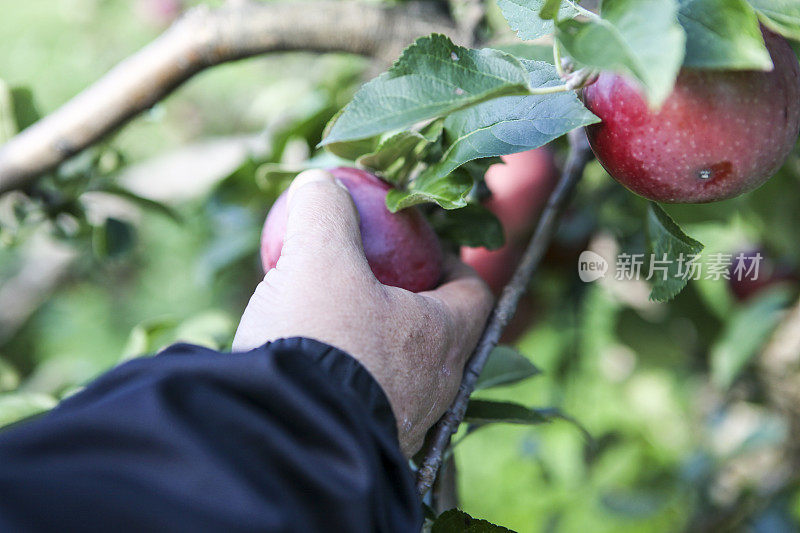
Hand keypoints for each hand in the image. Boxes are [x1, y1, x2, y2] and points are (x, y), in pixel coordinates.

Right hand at [233, 170, 492, 455]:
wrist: (284, 436)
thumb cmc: (319, 339)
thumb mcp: (316, 258)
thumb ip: (324, 212)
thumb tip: (319, 184)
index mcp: (441, 336)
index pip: (473, 295)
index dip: (457, 269)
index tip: (429, 256)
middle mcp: (435, 387)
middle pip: (442, 336)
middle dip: (417, 308)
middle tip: (380, 286)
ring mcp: (405, 425)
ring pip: (408, 376)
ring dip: (385, 348)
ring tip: (344, 325)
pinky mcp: (366, 446)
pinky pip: (371, 405)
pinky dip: (355, 382)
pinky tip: (317, 370)